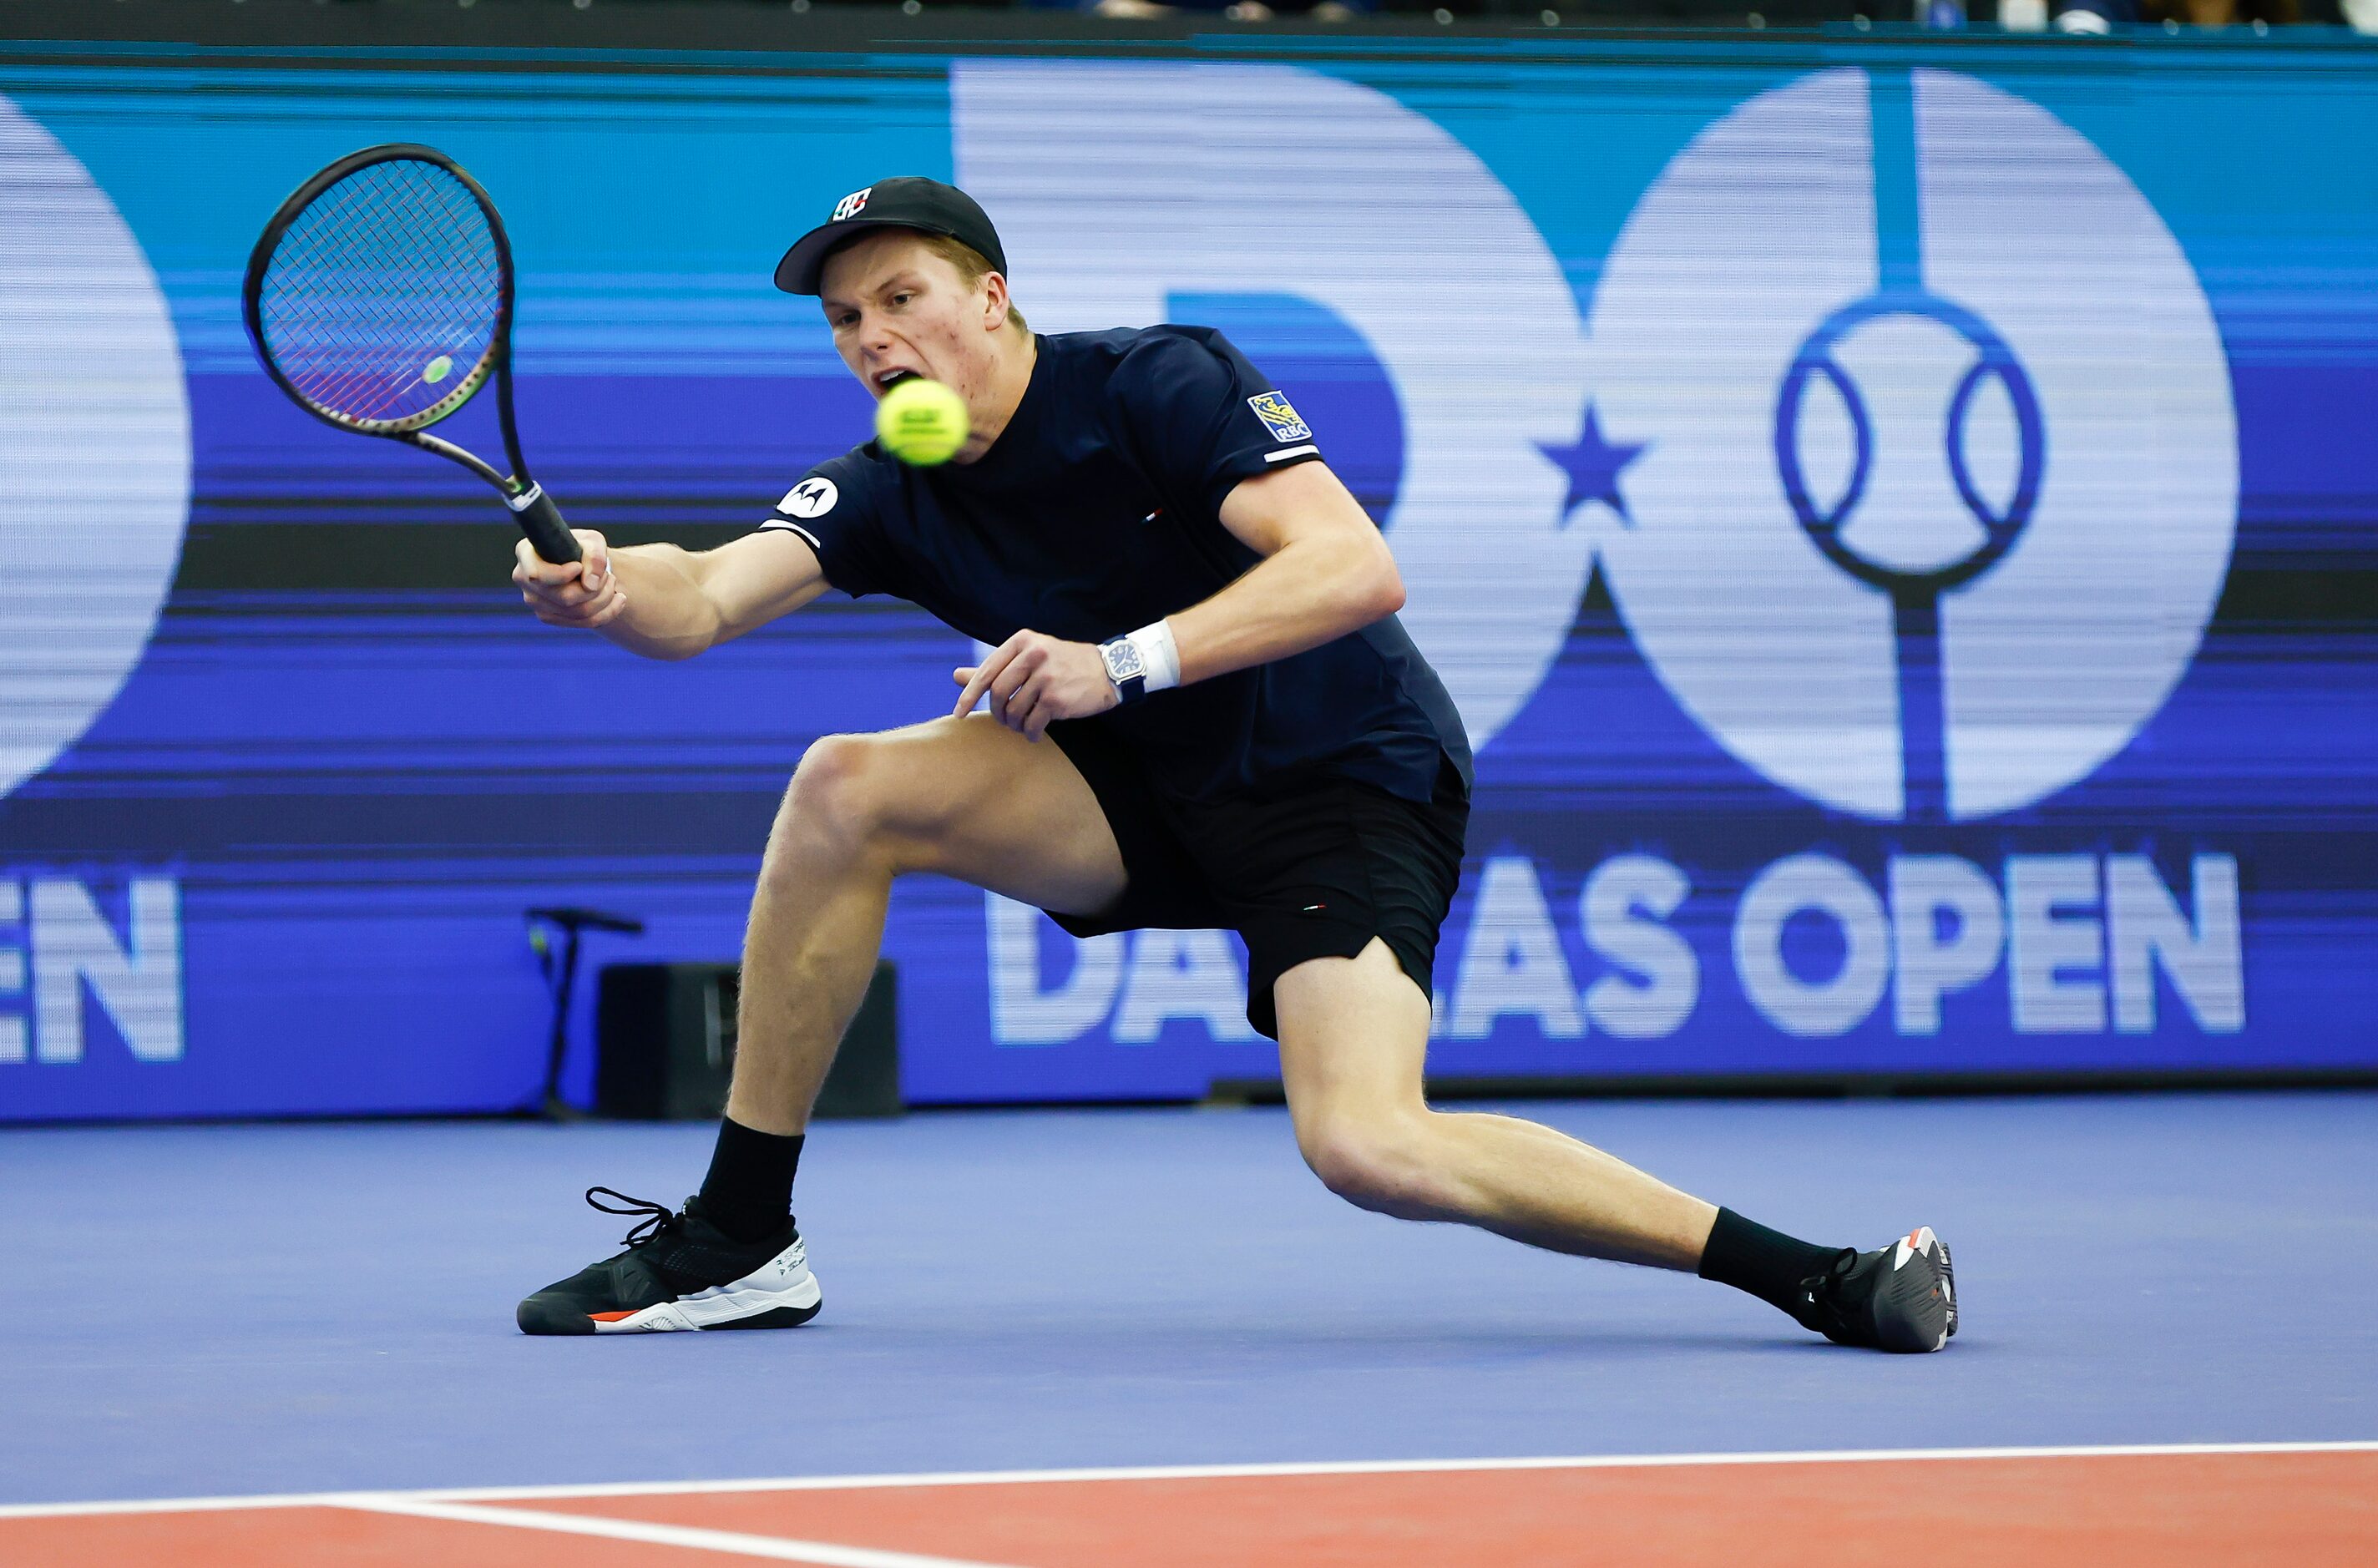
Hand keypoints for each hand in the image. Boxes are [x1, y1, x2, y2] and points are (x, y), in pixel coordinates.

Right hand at [514, 530, 626, 627]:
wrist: (585, 564)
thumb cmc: (584, 548)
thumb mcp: (593, 542)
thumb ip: (594, 556)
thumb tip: (589, 585)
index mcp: (526, 553)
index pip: (538, 574)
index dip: (562, 575)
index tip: (579, 566)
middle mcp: (524, 579)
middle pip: (565, 597)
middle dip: (596, 588)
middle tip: (609, 575)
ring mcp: (535, 601)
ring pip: (577, 612)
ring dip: (604, 599)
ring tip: (613, 583)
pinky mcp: (549, 617)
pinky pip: (583, 623)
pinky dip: (607, 612)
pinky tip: (619, 599)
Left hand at [953, 630, 1118, 739]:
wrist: (1107, 671)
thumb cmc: (1064, 664)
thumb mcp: (1029, 656)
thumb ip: (994, 667)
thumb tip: (955, 676)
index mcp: (1022, 641)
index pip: (986, 671)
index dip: (969, 695)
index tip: (958, 713)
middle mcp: (1032, 655)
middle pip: (997, 693)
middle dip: (997, 713)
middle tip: (1004, 719)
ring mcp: (1045, 677)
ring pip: (1013, 711)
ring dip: (1015, 724)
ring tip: (1023, 725)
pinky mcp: (1056, 698)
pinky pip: (1032, 723)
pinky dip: (1030, 733)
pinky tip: (1035, 734)